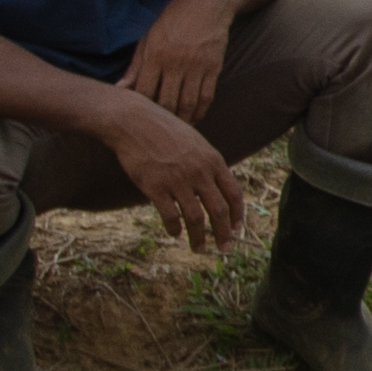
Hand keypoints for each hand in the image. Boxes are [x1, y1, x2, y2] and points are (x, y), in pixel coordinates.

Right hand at [104, 90, 243, 248]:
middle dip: (223, 233)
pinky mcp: (155, 187)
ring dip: (199, 237)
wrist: (134, 121)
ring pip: (196, 218)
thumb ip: (208, 164)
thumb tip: (218, 186)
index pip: (234, 194)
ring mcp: (178, 180)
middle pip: (219, 210)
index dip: (237, 215)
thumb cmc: (165, 131)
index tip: (237, 229)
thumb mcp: (196, 142)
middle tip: (224, 248)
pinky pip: (170, 216)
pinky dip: (175, 228)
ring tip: (199, 248)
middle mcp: (199, 172)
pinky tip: (175, 233)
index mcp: (213, 161)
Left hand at [124, 0, 243, 123]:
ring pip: (187, 103)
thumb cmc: (173, 19)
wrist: (209, 2)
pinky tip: (194, 119)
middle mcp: (175, 63)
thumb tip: (119, 89)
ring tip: (175, 130)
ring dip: (182, 120)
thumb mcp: (148, 37)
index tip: (139, 118)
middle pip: (167, 102)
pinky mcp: (214, 67)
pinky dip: (200, 111)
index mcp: (155, 55)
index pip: (145, 91)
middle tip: (157, 130)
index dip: (141, 108)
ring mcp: (197, 66)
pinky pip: (206, 96)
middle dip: (161, 119)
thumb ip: (135, 65)